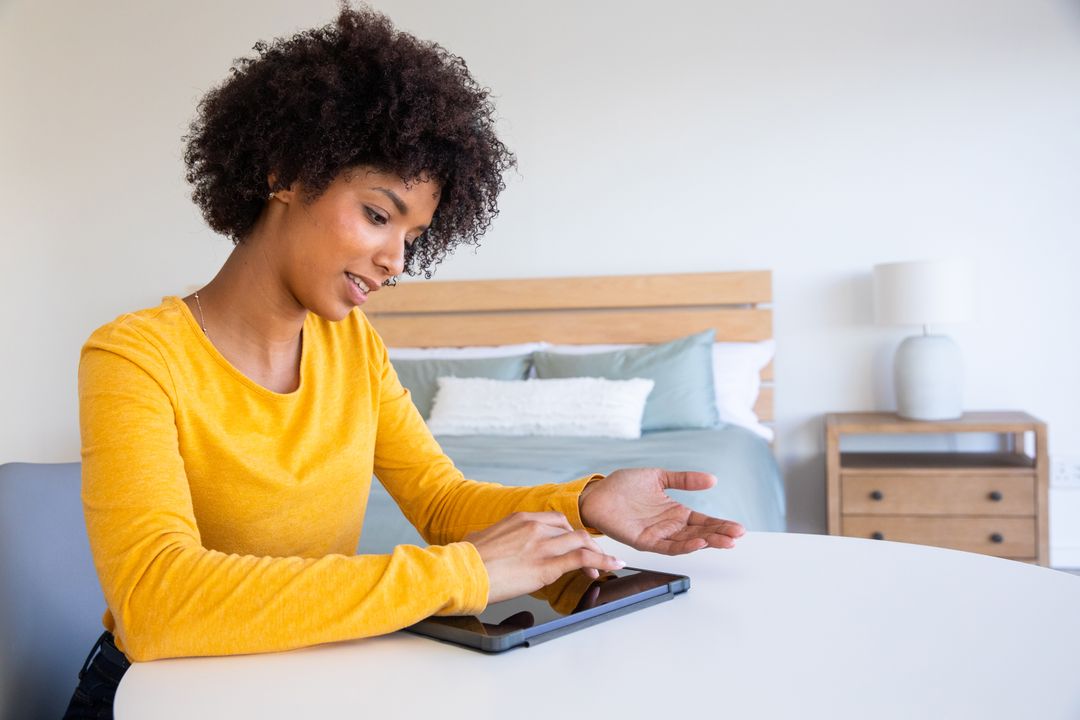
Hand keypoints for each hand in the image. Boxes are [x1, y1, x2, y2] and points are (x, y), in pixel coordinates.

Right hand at [466, 512, 625, 603]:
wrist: (462, 572)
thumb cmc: (465, 560)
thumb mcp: (479, 540)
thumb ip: (491, 539)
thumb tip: (483, 545)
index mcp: (520, 518)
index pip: (555, 520)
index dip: (569, 532)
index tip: (574, 542)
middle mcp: (534, 527)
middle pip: (572, 529)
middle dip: (586, 542)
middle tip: (592, 557)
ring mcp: (542, 545)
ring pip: (582, 541)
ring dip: (597, 553)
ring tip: (607, 565)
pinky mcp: (547, 565)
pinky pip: (583, 558)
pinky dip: (602, 561)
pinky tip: (612, 566)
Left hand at [578, 468, 745, 554]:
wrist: (597, 493)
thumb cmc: (624, 485)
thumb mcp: (659, 477)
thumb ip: (685, 479)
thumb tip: (712, 479)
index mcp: (675, 512)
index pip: (703, 521)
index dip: (721, 525)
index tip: (739, 528)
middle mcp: (669, 526)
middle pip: (700, 534)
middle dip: (719, 536)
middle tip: (737, 537)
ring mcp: (657, 534)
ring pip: (687, 542)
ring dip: (706, 542)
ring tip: (725, 542)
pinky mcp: (643, 540)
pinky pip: (666, 546)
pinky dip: (683, 546)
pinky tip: (697, 543)